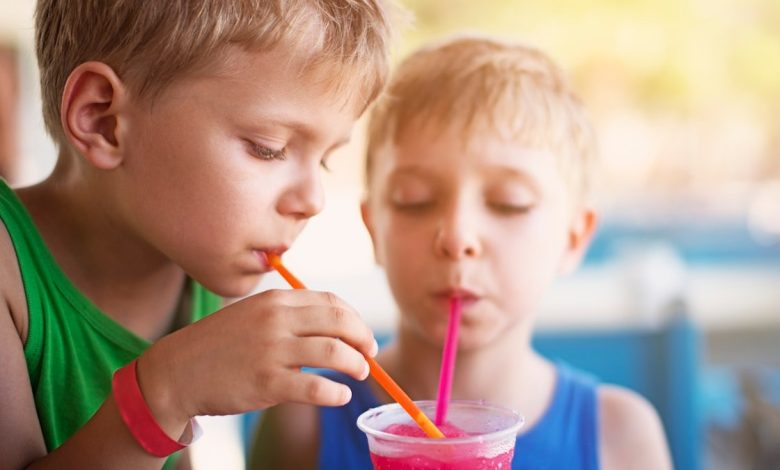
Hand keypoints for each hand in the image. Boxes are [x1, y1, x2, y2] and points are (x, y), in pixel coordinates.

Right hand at [136, 289, 376, 431]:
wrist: (177, 371)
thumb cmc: (220, 345)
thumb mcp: (253, 315)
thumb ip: (289, 316)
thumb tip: (336, 328)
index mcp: (276, 300)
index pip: (332, 302)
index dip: (355, 319)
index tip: (363, 335)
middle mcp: (276, 320)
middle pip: (339, 322)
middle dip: (363, 338)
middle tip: (370, 354)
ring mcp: (272, 351)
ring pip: (334, 352)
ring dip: (356, 364)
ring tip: (360, 373)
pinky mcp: (267, 383)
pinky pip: (316, 387)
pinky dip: (336, 393)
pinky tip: (340, 396)